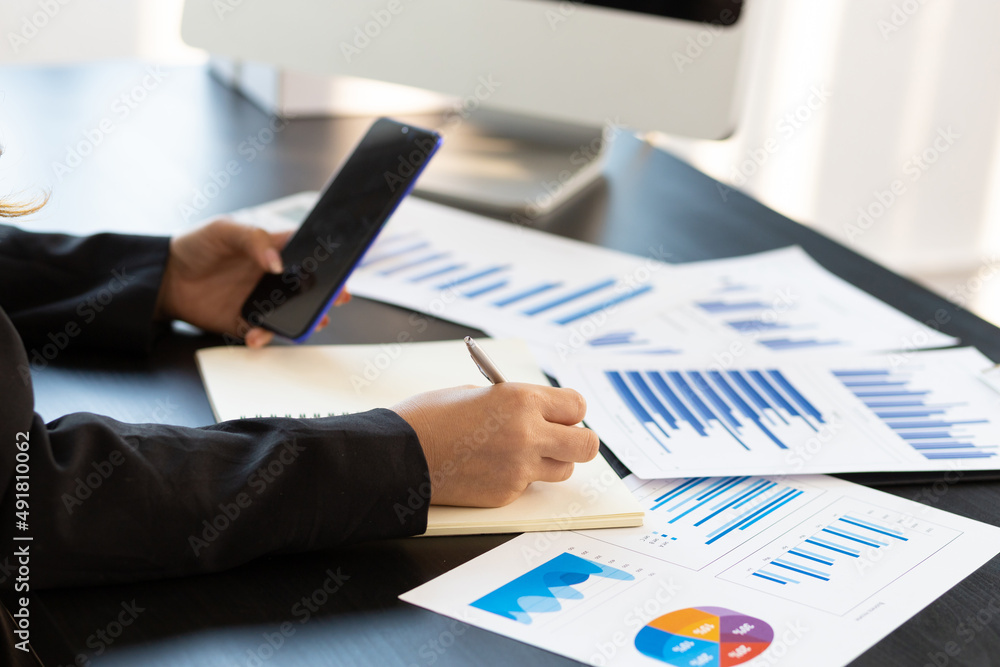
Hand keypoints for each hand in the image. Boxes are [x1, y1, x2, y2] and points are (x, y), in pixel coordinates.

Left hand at [155, 219, 350, 346]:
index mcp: (272, 250)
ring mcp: (261, 301)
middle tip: (337, 298)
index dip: (327, 261)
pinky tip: (256, 336)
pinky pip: (263, 333)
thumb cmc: (195, 246)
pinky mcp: (244, 321)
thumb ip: (253, 240)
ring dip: (306, 320)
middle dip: (328, 294)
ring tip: (312, 323)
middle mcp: (272, 277)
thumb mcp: (224, 230)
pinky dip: (264, 337)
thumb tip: (277, 262)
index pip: (307, 254)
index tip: (339, 269)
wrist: (163, 277)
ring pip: (293, 313)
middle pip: (309, 287)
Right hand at [390, 383, 599, 506]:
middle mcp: (528, 435)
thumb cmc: (431, 417)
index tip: (559, 412)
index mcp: (521, 400)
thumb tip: (539, 413)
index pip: (577, 406)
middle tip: (558, 437)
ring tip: (522, 452)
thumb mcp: (479, 394)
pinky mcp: (506, 494)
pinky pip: (529, 486)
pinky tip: (491, 467)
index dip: (569, 410)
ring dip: (551, 461)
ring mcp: (519, 469)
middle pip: (586, 444)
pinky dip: (518, 478)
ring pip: (563, 469)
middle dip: (576, 440)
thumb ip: (516, 404)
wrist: (399, 454)